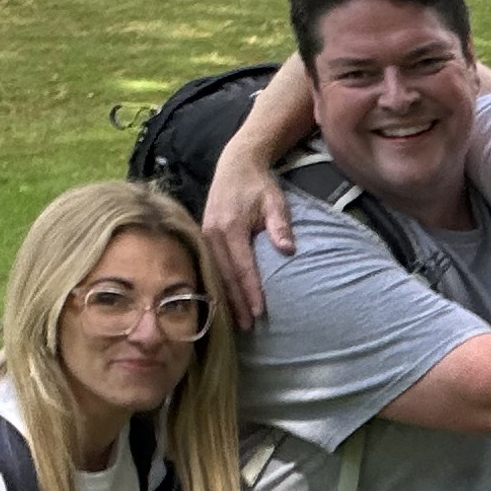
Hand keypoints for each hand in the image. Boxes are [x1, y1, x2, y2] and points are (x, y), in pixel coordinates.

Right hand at [203, 137, 296, 325]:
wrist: (235, 164)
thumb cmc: (259, 185)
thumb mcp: (275, 200)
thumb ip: (280, 225)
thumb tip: (287, 250)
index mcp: (231, 227)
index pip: (242, 267)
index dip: (251, 291)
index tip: (259, 312)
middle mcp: (213, 233)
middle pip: (225, 275)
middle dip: (236, 302)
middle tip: (248, 326)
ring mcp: (204, 235)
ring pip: (215, 273)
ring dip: (225, 298)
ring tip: (236, 321)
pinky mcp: (202, 236)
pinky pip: (210, 265)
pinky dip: (217, 284)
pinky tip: (224, 300)